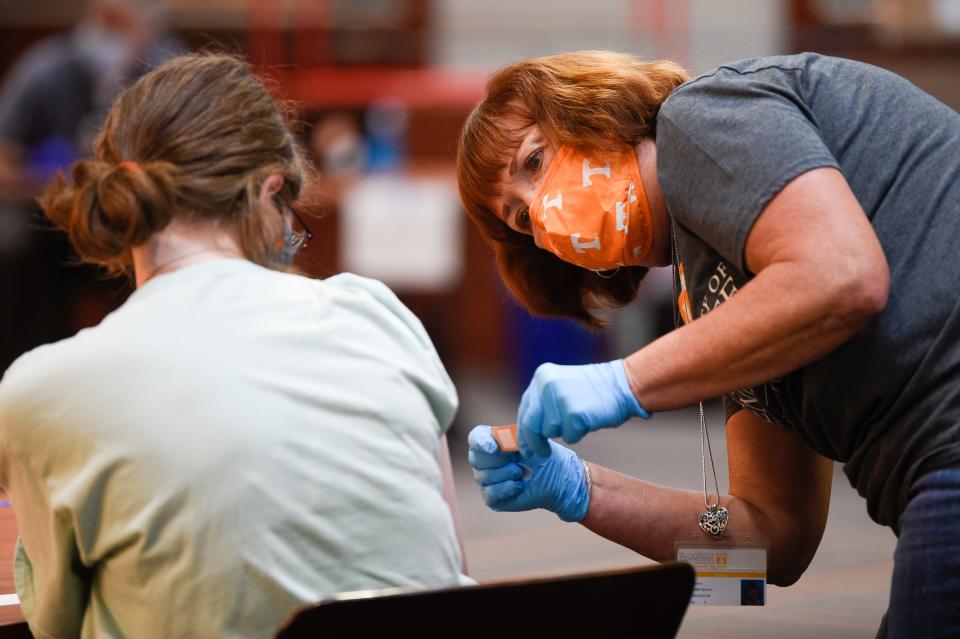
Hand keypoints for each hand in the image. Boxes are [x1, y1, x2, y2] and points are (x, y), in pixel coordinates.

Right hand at [468, 425, 588, 521]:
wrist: (559, 482)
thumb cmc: (545, 458)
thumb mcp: (531, 442)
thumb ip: (513, 438)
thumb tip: (498, 441)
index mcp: (492, 442)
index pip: (475, 438)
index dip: (481, 441)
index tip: (494, 447)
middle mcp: (485, 461)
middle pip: (476, 458)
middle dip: (498, 460)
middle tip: (518, 460)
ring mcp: (487, 480)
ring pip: (483, 476)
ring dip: (507, 474)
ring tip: (523, 473)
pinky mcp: (492, 498)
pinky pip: (490, 493)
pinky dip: (506, 489)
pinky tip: (519, 486)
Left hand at [518, 360, 650, 456]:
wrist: (622, 384)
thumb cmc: (592, 390)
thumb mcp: (561, 386)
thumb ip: (543, 403)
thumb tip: (526, 431)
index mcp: (542, 377)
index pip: (524, 410)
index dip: (523, 432)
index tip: (526, 446)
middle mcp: (547, 386)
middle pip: (530, 424)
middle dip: (533, 443)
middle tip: (541, 453)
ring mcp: (560, 399)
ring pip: (549, 432)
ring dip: (563, 432)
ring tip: (578, 418)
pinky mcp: (574, 414)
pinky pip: (568, 437)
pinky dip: (577, 435)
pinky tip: (587, 421)